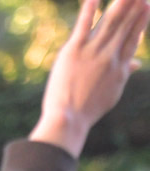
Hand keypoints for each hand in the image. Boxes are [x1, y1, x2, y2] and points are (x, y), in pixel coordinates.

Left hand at [30, 0, 149, 156]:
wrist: (69, 119)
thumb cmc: (89, 109)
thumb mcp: (112, 92)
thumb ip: (124, 73)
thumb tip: (135, 63)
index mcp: (120, 67)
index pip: (133, 39)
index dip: (140, 21)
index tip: (146, 6)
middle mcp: (110, 56)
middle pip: (125, 26)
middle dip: (135, 7)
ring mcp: (92, 52)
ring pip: (110, 22)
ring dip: (120, 4)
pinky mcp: (73, 51)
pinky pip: (83, 26)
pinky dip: (89, 11)